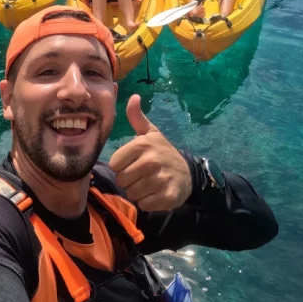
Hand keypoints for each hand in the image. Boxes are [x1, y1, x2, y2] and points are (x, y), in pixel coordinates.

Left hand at [109, 96, 191, 212]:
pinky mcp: (167, 196)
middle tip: (141, 175)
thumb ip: (137, 117)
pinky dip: (148, 202)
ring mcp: (160, 180)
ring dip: (138, 192)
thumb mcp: (150, 133)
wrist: (188, 173)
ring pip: (132, 194)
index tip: (132, 163)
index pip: (114, 164)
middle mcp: (150, 161)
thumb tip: (133, 97)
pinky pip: (144, 204)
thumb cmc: (163, 152)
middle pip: (121, 180)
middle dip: (129, 180)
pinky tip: (156, 193)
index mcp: (142, 145)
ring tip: (149, 183)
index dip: (121, 166)